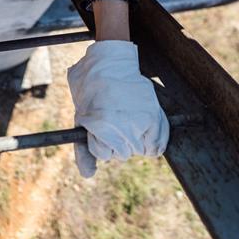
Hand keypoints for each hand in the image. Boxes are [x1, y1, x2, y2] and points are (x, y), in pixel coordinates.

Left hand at [67, 41, 168, 177]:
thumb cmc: (91, 90)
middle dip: (116, 142)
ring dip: (134, 141)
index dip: (98, 143)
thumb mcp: (81, 117)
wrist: (110, 62)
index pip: (104, 154)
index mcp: (101, 125)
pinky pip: (158, 145)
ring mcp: (141, 119)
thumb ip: (84, 149)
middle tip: (113, 120)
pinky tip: (144, 132)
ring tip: (127, 120)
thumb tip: (88, 176)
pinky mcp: (155, 114)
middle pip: (122, 154)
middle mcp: (123, 125)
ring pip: (139, 150)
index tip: (97, 126)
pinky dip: (152, 143)